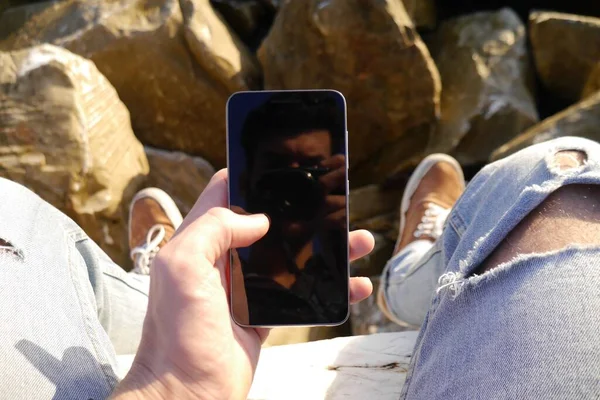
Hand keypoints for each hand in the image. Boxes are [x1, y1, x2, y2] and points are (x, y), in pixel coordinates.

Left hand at [112, 169, 374, 399]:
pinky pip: (301, 292)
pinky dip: (328, 287)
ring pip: (292, 256)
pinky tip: (354, 285)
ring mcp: (246, 287)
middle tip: (335, 203)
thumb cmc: (178, 335)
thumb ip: (213, 229)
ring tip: (358, 241)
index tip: (284, 166)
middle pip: (268, 223)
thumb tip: (258, 219)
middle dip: (302, 212)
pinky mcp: (263, 313)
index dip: (251, 176)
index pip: (225, 193)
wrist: (188, 393)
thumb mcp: (183, 268)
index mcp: (200, 240)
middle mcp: (223, 259)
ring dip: (325, 248)